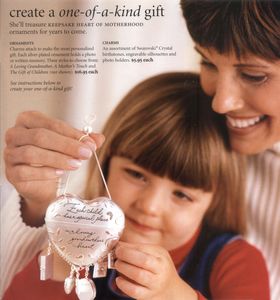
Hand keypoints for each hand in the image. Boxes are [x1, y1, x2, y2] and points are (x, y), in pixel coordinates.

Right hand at [4, 111, 103, 225]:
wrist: (41, 182)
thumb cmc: (53, 156)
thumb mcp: (70, 144)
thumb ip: (83, 140)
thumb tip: (99, 138)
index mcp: (29, 120)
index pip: (52, 124)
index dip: (72, 134)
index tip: (91, 144)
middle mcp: (15, 134)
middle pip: (40, 136)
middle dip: (67, 145)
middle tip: (86, 154)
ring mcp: (10, 153)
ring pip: (32, 153)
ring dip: (58, 158)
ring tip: (76, 164)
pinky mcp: (11, 172)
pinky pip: (26, 171)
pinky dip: (45, 172)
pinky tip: (60, 173)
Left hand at [114, 242, 196, 299]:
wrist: (171, 289)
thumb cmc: (160, 267)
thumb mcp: (155, 254)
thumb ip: (138, 248)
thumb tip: (119, 245)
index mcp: (161, 257)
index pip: (145, 249)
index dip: (129, 248)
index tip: (119, 247)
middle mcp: (161, 270)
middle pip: (144, 261)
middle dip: (127, 255)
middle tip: (117, 254)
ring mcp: (155, 284)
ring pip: (139, 275)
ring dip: (124, 268)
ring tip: (117, 264)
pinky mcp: (148, 296)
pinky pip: (135, 291)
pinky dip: (124, 285)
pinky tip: (119, 279)